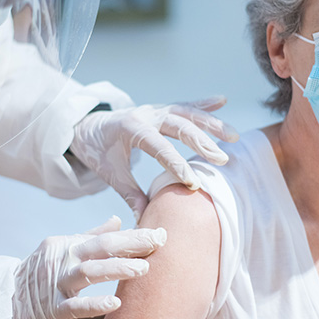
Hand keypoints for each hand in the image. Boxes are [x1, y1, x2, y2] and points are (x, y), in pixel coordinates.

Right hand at [13, 216, 165, 318]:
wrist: (7, 300)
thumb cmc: (41, 273)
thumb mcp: (64, 249)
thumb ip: (91, 236)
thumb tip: (118, 220)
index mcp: (69, 245)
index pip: (106, 238)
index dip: (133, 236)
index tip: (160, 234)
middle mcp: (63, 260)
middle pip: (100, 248)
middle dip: (131, 244)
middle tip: (159, 242)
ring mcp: (56, 283)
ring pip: (88, 273)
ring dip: (117, 269)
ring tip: (144, 269)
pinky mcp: (52, 308)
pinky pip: (75, 306)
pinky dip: (95, 304)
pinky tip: (116, 303)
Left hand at [70, 96, 239, 218]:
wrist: (86, 126)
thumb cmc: (97, 150)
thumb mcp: (109, 173)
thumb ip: (129, 194)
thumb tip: (145, 218)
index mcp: (129, 128)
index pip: (157, 146)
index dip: (175, 164)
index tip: (193, 183)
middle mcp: (145, 114)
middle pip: (177, 125)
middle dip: (201, 142)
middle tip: (221, 159)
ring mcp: (155, 109)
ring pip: (186, 113)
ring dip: (211, 124)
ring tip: (232, 136)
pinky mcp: (161, 110)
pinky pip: (185, 106)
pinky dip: (204, 104)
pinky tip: (222, 100)